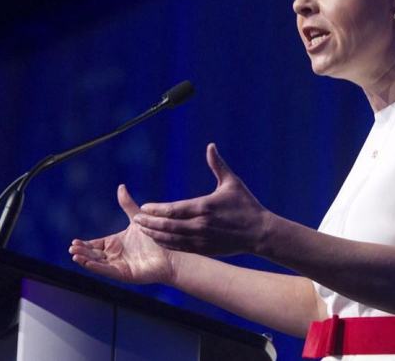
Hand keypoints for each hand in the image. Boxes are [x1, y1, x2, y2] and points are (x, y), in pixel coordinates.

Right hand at [69, 185, 174, 284]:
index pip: (94, 245)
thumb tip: (121, 186)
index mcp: (114, 243)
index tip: (74, 241)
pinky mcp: (124, 274)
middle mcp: (114, 255)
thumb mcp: (137, 219)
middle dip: (81, 252)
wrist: (171, 253)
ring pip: (97, 264)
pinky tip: (88, 263)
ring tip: (75, 255)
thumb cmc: (155, 238)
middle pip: (93, 255)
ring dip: (85, 261)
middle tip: (72, 248)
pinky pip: (108, 271)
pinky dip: (97, 268)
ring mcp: (118, 265)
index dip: (84, 244)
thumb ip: (128, 205)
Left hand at [133, 143, 270, 255]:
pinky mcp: (204, 249)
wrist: (259, 233)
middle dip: (150, 222)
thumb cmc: (246, 205)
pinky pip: (180, 247)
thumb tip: (210, 145)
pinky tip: (158, 239)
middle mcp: (200, 225)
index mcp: (204, 207)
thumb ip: (218, 165)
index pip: (173, 209)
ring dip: (155, 234)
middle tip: (136, 219)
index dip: (156, 209)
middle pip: (168, 225)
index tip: (144, 206)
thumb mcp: (232, 183)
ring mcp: (201, 239)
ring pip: (171, 238)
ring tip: (142, 229)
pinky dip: (166, 244)